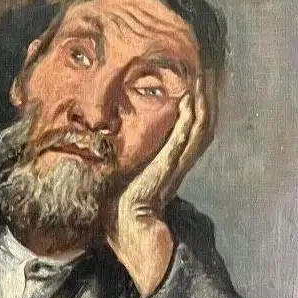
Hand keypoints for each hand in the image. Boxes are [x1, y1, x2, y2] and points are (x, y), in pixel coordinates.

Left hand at [105, 71, 217, 297]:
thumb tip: (91, 144)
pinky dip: (191, 116)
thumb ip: (116, 160)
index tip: (192, 77)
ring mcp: (176, 163)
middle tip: (206, 65)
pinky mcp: (169, 167)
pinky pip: (186, 137)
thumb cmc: (117, 211)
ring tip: (202, 73)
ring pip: (199, 125)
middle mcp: (177, 159)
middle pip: (200, 120)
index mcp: (168, 160)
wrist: (124, 232)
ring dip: (203, 98)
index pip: (188, 125)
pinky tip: (191, 97)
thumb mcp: (117, 175)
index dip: (194, 102)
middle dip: (205, 93)